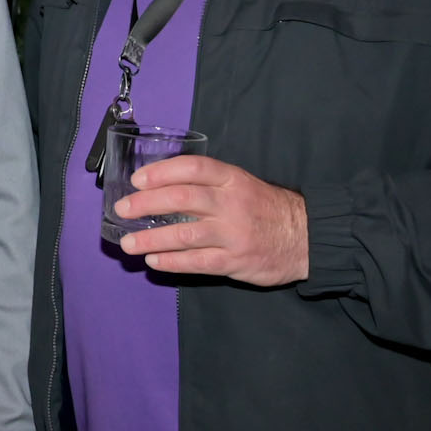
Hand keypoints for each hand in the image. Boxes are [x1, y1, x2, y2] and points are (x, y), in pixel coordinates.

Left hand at [114, 156, 307, 285]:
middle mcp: (232, 203)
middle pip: (182, 198)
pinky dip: (172, 261)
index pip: (193, 168)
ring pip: (185, 234)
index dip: (162, 171)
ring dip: (151, 238)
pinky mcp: (235, 260)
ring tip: (128, 242)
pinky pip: (197, 262)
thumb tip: (160, 186)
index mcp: (232, 179)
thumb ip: (208, 184)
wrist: (307, 237)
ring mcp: (234, 233)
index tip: (138, 179)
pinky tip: (154, 260)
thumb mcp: (242, 185)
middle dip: (146, 203)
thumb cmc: (265, 209)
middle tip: (123, 209)